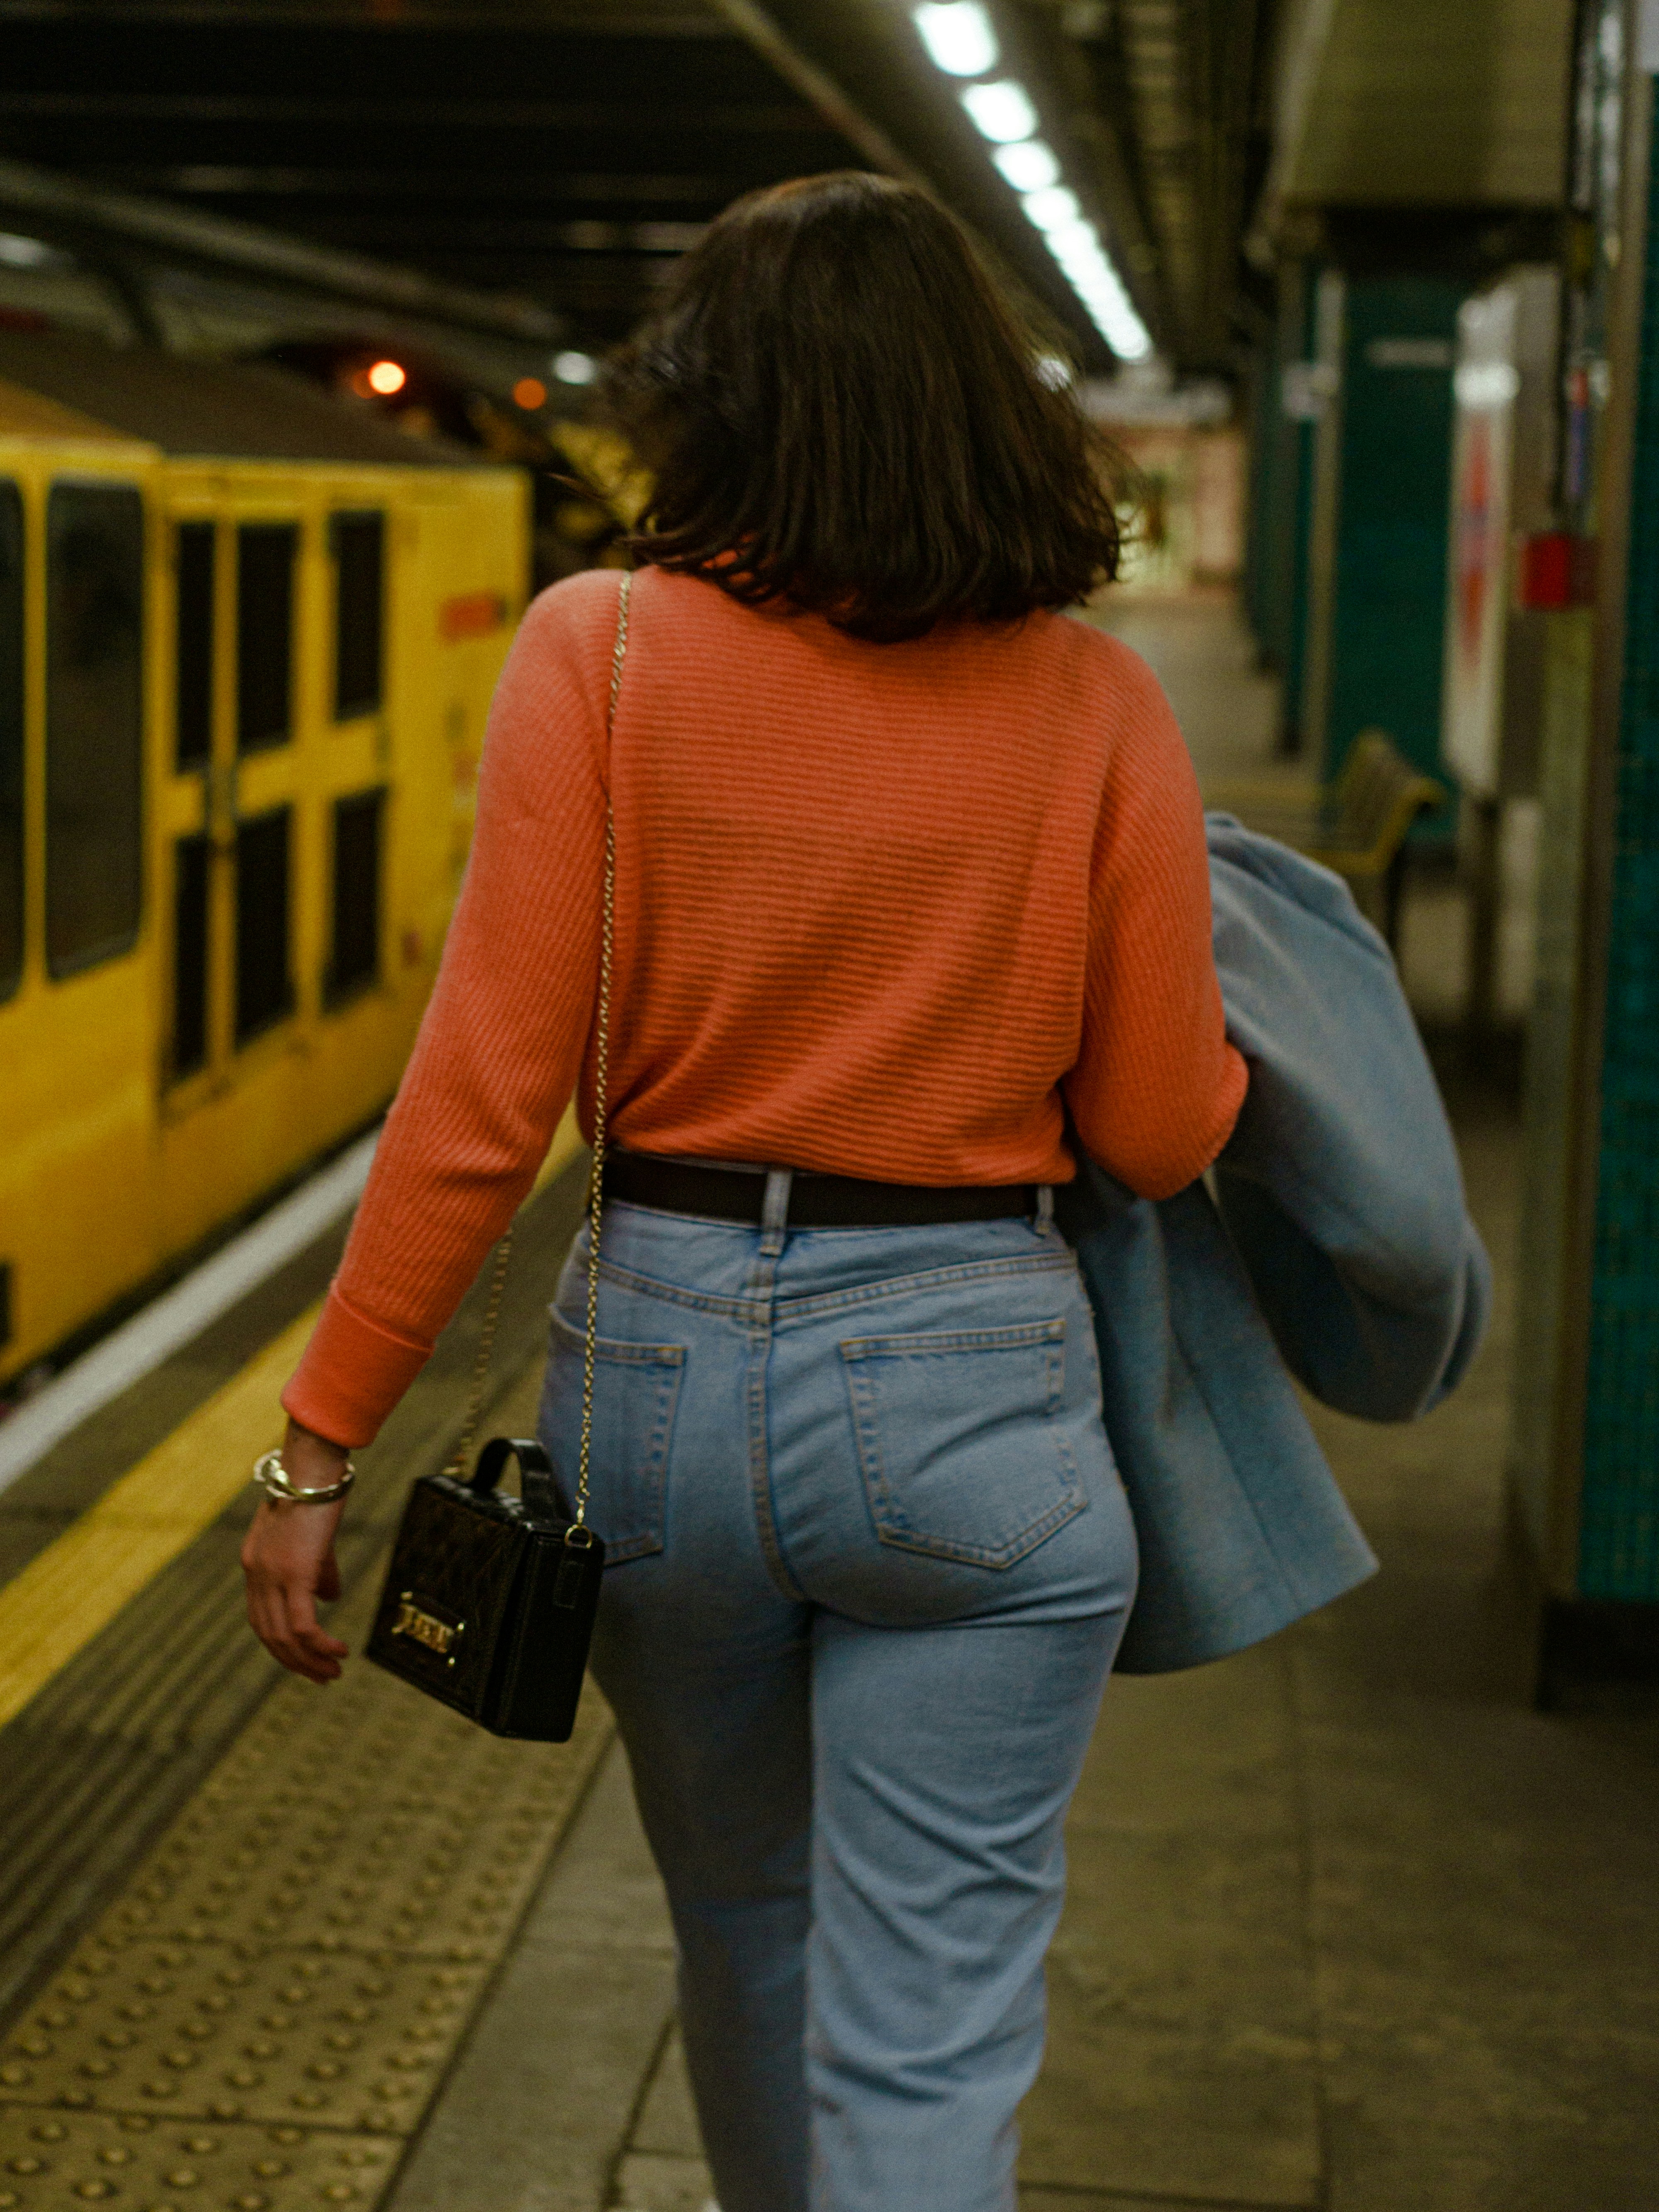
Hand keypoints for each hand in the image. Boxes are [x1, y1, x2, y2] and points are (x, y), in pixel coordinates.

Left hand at [241, 1418, 351, 1683]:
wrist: (313, 1468)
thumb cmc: (315, 1493)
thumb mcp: (312, 1538)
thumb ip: (316, 1570)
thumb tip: (329, 1598)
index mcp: (254, 1565)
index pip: (260, 1618)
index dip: (280, 1644)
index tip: (303, 1659)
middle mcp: (256, 1574)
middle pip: (268, 1635)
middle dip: (294, 1662)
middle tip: (321, 1677)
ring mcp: (272, 1576)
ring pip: (283, 1636)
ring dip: (308, 1660)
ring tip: (333, 1672)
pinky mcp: (295, 1574)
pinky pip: (303, 1624)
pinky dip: (320, 1644)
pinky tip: (338, 1651)